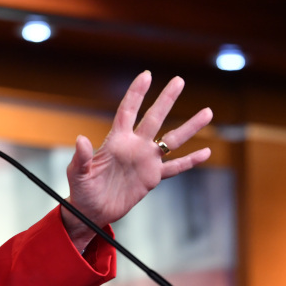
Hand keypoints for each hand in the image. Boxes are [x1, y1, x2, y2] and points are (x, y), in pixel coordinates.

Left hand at [62, 71, 212, 247]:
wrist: (92, 209)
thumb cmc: (82, 189)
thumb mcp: (77, 173)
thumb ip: (81, 156)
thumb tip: (81, 139)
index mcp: (115, 141)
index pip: (128, 111)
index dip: (136, 93)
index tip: (146, 75)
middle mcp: (134, 146)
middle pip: (154, 118)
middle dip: (166, 99)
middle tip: (179, 80)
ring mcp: (146, 160)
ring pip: (172, 140)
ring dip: (190, 127)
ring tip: (208, 112)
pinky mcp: (152, 177)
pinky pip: (175, 167)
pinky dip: (190, 161)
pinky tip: (206, 152)